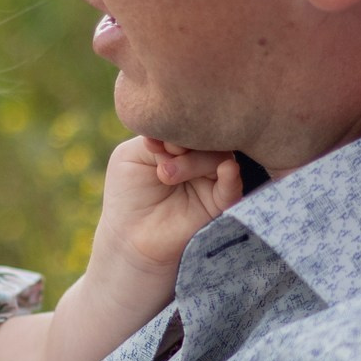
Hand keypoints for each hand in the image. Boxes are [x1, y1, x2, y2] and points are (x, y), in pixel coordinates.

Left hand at [97, 137, 243, 282]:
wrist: (130, 238)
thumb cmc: (127, 195)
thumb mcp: (132, 156)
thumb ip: (157, 137)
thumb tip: (182, 134)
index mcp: (179, 142)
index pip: (188, 123)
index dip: (176, 126)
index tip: (155, 142)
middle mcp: (198, 157)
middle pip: (206, 136)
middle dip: (185, 142)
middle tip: (164, 155)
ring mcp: (211, 179)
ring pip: (219, 156)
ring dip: (195, 161)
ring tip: (166, 174)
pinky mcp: (218, 203)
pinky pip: (233, 186)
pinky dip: (231, 175)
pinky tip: (225, 169)